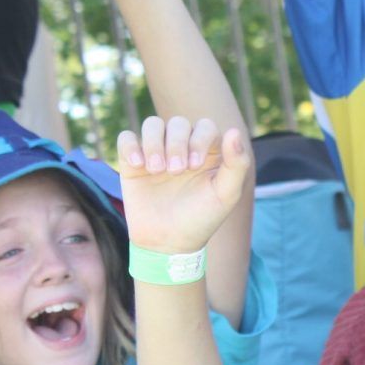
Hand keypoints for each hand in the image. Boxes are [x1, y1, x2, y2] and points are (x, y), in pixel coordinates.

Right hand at [118, 116, 251, 255]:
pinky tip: (138, 165)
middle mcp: (183, 147)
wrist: (168, 242)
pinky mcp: (133, 162)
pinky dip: (131, 146)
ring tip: (156, 170)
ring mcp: (157, 152)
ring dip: (154, 143)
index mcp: (208, 151)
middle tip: (176, 172)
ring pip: (152, 125)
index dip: (199, 139)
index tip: (194, 165)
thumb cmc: (201, 218)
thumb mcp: (226, 194)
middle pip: (177, 123)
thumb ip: (237, 164)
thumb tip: (234, 130)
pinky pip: (127, 138)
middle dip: (177, 144)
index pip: (205, 125)